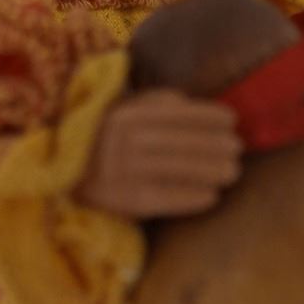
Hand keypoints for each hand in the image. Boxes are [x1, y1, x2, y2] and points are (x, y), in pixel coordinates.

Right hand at [76, 89, 242, 218]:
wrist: (65, 176)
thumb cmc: (104, 138)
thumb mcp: (121, 111)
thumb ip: (154, 103)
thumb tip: (191, 104)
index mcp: (126, 116)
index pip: (176, 114)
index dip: (207, 116)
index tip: (231, 119)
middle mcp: (125, 142)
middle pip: (181, 143)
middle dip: (215, 145)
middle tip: (238, 148)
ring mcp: (125, 172)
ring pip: (178, 169)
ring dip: (211, 170)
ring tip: (233, 171)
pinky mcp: (126, 201)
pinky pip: (166, 198)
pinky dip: (192, 197)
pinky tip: (213, 196)